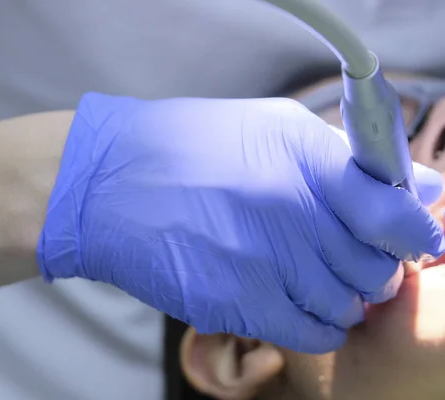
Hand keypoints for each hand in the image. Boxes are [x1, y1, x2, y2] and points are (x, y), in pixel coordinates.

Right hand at [39, 94, 443, 352]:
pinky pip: (310, 333)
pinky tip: (294, 305)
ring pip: (346, 306)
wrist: (108, 184)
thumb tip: (416, 187)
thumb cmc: (186, 149)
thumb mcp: (268, 128)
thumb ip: (341, 156)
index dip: (411, 232)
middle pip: (375, 268)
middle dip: (370, 268)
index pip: (395, 211)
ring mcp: (263, 260)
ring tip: (308, 279)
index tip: (406, 239)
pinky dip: (316, 326)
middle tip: (343, 258)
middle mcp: (288, 209)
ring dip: (339, 298)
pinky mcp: (236, 302)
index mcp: (301, 156)